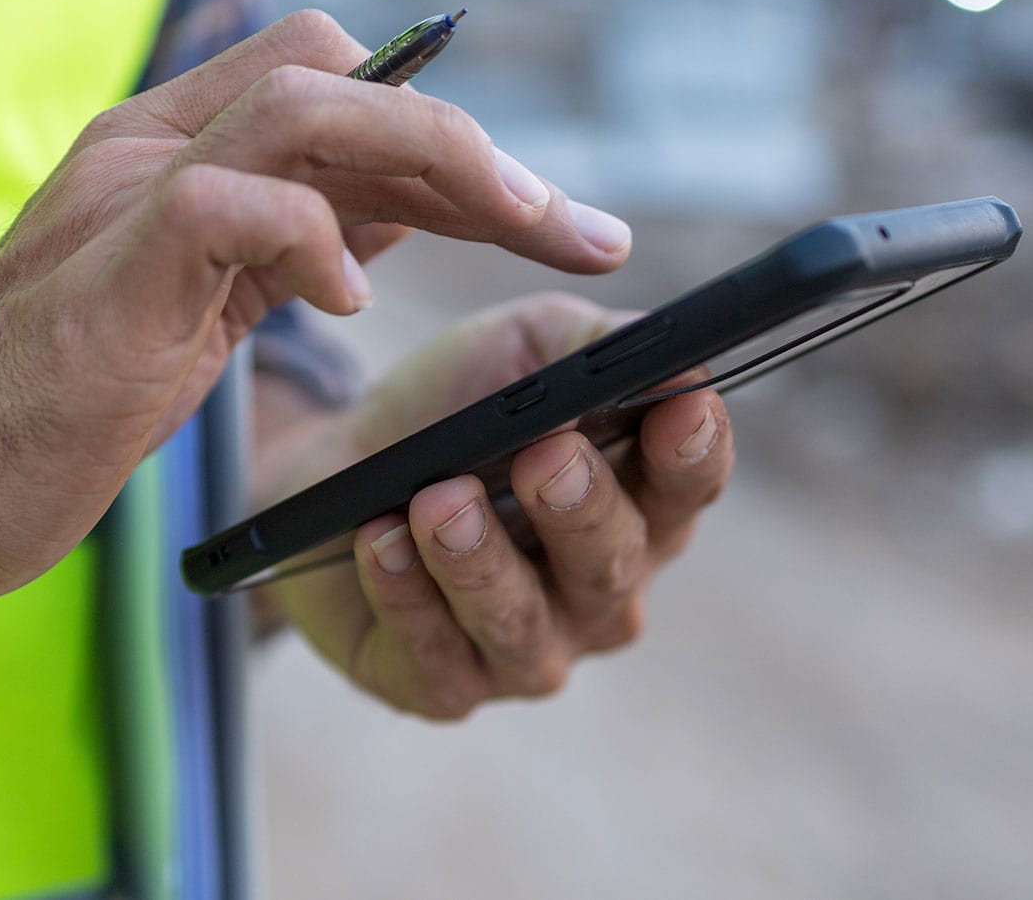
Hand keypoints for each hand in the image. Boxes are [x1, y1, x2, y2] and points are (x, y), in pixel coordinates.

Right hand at [0, 11, 633, 623]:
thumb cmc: (55, 408)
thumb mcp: (200, 307)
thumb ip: (288, 239)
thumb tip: (406, 203)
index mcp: (174, 152)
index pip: (339, 82)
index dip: (453, 133)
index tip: (547, 213)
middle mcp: (150, 149)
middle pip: (342, 75)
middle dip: (481, 144)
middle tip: (584, 228)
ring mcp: (122, 200)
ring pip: (303, 102)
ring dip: (439, 156)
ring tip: (524, 225)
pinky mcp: (105, 276)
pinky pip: (227, 203)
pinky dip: (311, 235)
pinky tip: (353, 298)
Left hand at [264, 293, 735, 720]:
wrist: (337, 462)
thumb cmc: (452, 409)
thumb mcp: (524, 352)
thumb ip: (593, 346)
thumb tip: (666, 346)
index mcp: (640, 505)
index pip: (691, 487)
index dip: (694, 451)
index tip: (682, 405)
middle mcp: (600, 591)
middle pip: (614, 563)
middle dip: (581, 509)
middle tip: (545, 457)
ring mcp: (528, 649)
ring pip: (520, 622)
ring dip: (480, 560)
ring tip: (440, 501)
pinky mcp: (444, 687)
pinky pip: (434, 655)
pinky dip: (405, 595)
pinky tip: (381, 543)